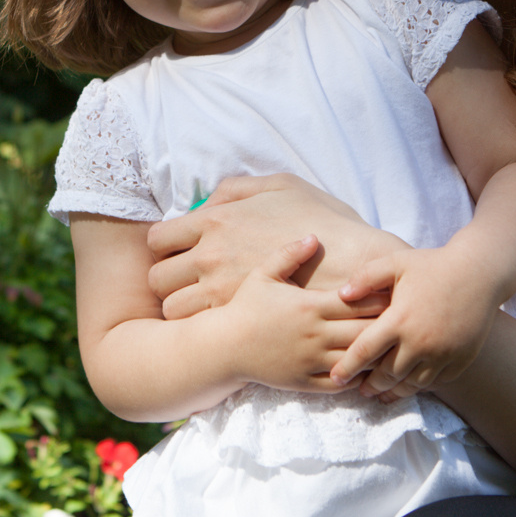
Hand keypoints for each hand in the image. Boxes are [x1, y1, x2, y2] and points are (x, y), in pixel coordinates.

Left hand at [145, 174, 407, 320]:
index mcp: (216, 220)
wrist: (357, 267)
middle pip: (158, 278)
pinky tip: (221, 322)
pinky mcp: (239, 319)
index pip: (158, 239)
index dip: (166, 248)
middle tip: (189, 283)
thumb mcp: (281, 186)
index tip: (180, 254)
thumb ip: (237, 189)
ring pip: (172, 309)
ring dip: (182, 307)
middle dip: (169, 280)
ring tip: (203, 306)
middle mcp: (210, 256)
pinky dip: (202, 328)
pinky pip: (197, 329)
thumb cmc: (323, 222)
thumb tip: (205, 202)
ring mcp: (221, 291)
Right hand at [220, 234, 385, 391]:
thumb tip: (313, 237)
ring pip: (358, 359)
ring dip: (376, 352)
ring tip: (392, 344)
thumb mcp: (263, 274)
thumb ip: (289, 254)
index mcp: (310, 306)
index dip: (379, 297)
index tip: (392, 292)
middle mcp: (315, 334)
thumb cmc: (246, 306)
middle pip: (365, 330)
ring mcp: (312, 360)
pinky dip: (358, 377)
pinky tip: (367, 368)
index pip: (359, 301)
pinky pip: (341, 383)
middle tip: (403, 318)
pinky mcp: (306, 382)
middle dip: (386, 325)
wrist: (224, 345)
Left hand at [328, 246, 502, 400]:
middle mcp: (419, 342)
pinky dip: (420, 387)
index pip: (365, 351)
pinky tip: (410, 385)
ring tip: (382, 394)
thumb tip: (341, 295)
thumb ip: (365, 278)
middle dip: (371, 386)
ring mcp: (442, 354)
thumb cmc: (432, 265)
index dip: (347, 368)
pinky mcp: (460, 360)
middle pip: (387, 375)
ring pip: (411, 385)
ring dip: (394, 392)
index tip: (336, 378)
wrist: (480, 272)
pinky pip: (435, 382)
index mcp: (398, 320)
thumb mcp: (395, 263)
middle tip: (360, 390)